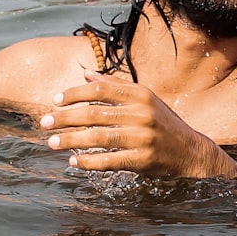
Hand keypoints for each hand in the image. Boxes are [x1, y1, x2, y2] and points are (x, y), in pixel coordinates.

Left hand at [40, 70, 236, 177]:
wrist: (192, 152)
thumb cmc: (163, 123)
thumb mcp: (144, 99)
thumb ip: (115, 85)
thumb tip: (84, 73)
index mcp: (140, 94)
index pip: (99, 89)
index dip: (74, 94)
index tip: (55, 100)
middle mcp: (141, 114)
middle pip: (94, 113)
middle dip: (65, 118)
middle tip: (44, 123)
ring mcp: (142, 138)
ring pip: (98, 137)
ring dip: (71, 140)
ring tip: (52, 143)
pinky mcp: (143, 160)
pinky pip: (109, 161)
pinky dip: (89, 162)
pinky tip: (73, 161)